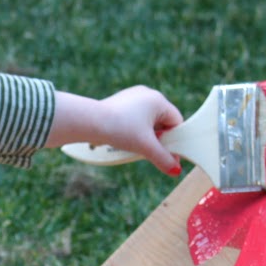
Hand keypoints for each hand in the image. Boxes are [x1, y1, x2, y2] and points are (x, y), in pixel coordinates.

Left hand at [48, 86, 183, 174]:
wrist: (89, 122)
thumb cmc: (119, 129)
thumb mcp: (145, 147)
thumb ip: (163, 159)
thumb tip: (175, 171)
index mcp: (158, 100)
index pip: (176, 122)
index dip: (174, 140)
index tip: (168, 155)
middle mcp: (147, 94)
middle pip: (162, 121)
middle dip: (159, 138)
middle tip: (150, 152)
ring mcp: (133, 96)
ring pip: (148, 120)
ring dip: (146, 135)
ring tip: (136, 146)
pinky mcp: (120, 101)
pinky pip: (135, 118)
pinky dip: (134, 130)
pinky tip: (126, 139)